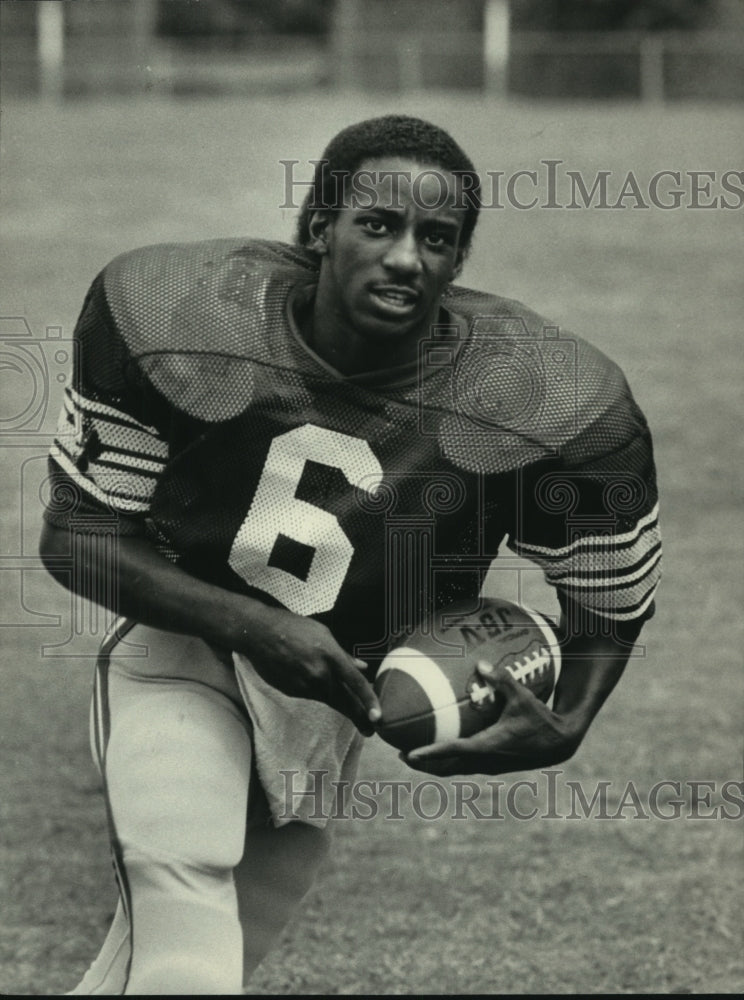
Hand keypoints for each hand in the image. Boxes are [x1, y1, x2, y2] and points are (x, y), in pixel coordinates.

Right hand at [234, 603, 380, 735]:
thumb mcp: (324, 634)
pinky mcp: (293, 692)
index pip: (356, 683)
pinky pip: (310, 693)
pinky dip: (313, 687)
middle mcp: (319, 675)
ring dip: (332, 694)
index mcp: (331, 656)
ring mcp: (304, 686)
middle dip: (359, 718)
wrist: (260, 634)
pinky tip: (301, 669)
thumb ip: (344, 655)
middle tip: (370, 730)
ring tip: (318, 674)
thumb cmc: (294, 628)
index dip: (369, 701)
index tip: (378, 718)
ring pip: (327, 697)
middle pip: (344, 702)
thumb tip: (363, 667)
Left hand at [403, 661, 581, 775]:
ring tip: (412, 757)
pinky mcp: (491, 766)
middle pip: (446, 767)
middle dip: (423, 764)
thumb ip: (502, 680)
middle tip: (400, 754)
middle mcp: (485, 760)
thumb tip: (480, 664)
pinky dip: (447, 762)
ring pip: (453, 770)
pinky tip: (439, 751)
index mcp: (489, 745)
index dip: (430, 753)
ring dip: (433, 766)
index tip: (409, 753)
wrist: (558, 743)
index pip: (453, 750)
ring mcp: (488, 766)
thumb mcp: (523, 696)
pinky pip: (462, 766)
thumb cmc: (539, 717)